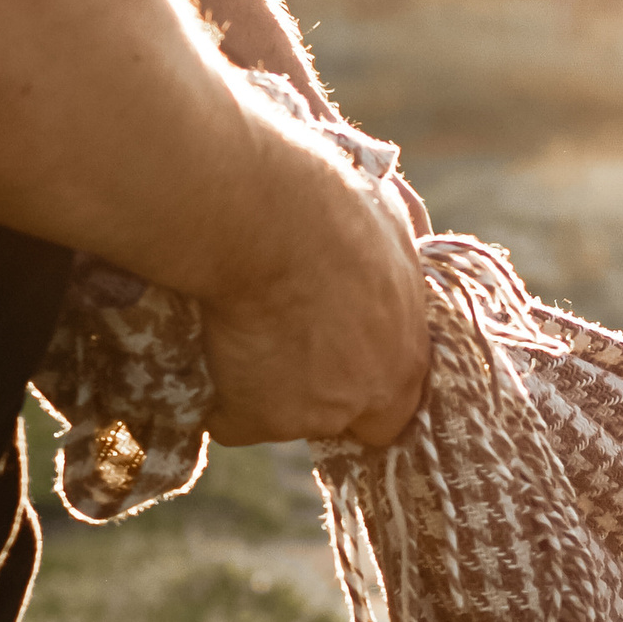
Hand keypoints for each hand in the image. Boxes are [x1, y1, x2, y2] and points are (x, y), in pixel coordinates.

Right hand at [201, 130, 429, 449]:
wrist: (256, 216)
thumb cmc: (323, 202)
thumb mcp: (390, 214)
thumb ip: (404, 250)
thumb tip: (413, 235)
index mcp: (407, 352)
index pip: (397, 404)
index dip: (365, 381)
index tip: (337, 358)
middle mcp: (367, 394)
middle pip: (342, 419)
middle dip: (317, 393)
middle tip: (281, 347)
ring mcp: (311, 413)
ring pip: (284, 417)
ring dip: (265, 387)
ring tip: (239, 330)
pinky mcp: (256, 418)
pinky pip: (230, 419)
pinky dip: (216, 395)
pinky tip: (208, 348)